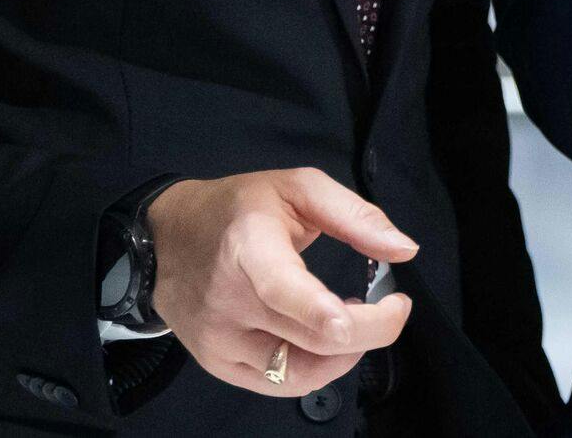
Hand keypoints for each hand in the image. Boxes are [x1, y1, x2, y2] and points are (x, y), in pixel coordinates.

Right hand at [147, 168, 418, 397]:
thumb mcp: (298, 187)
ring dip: (345, 355)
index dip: (320, 311)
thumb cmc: (239, 207)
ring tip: (356, 321)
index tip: (364, 317)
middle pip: (309, 341)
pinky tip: (327, 338)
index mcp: (247, 247)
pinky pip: (280, 384)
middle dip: (370, 331)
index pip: (282, 290)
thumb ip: (354, 215)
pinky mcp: (218, 366)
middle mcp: (230, 302)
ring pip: (299, 374)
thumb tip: (405, 250)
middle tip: (395, 308)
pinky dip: (317, 368)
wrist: (166, 239)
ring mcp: (220, 342)